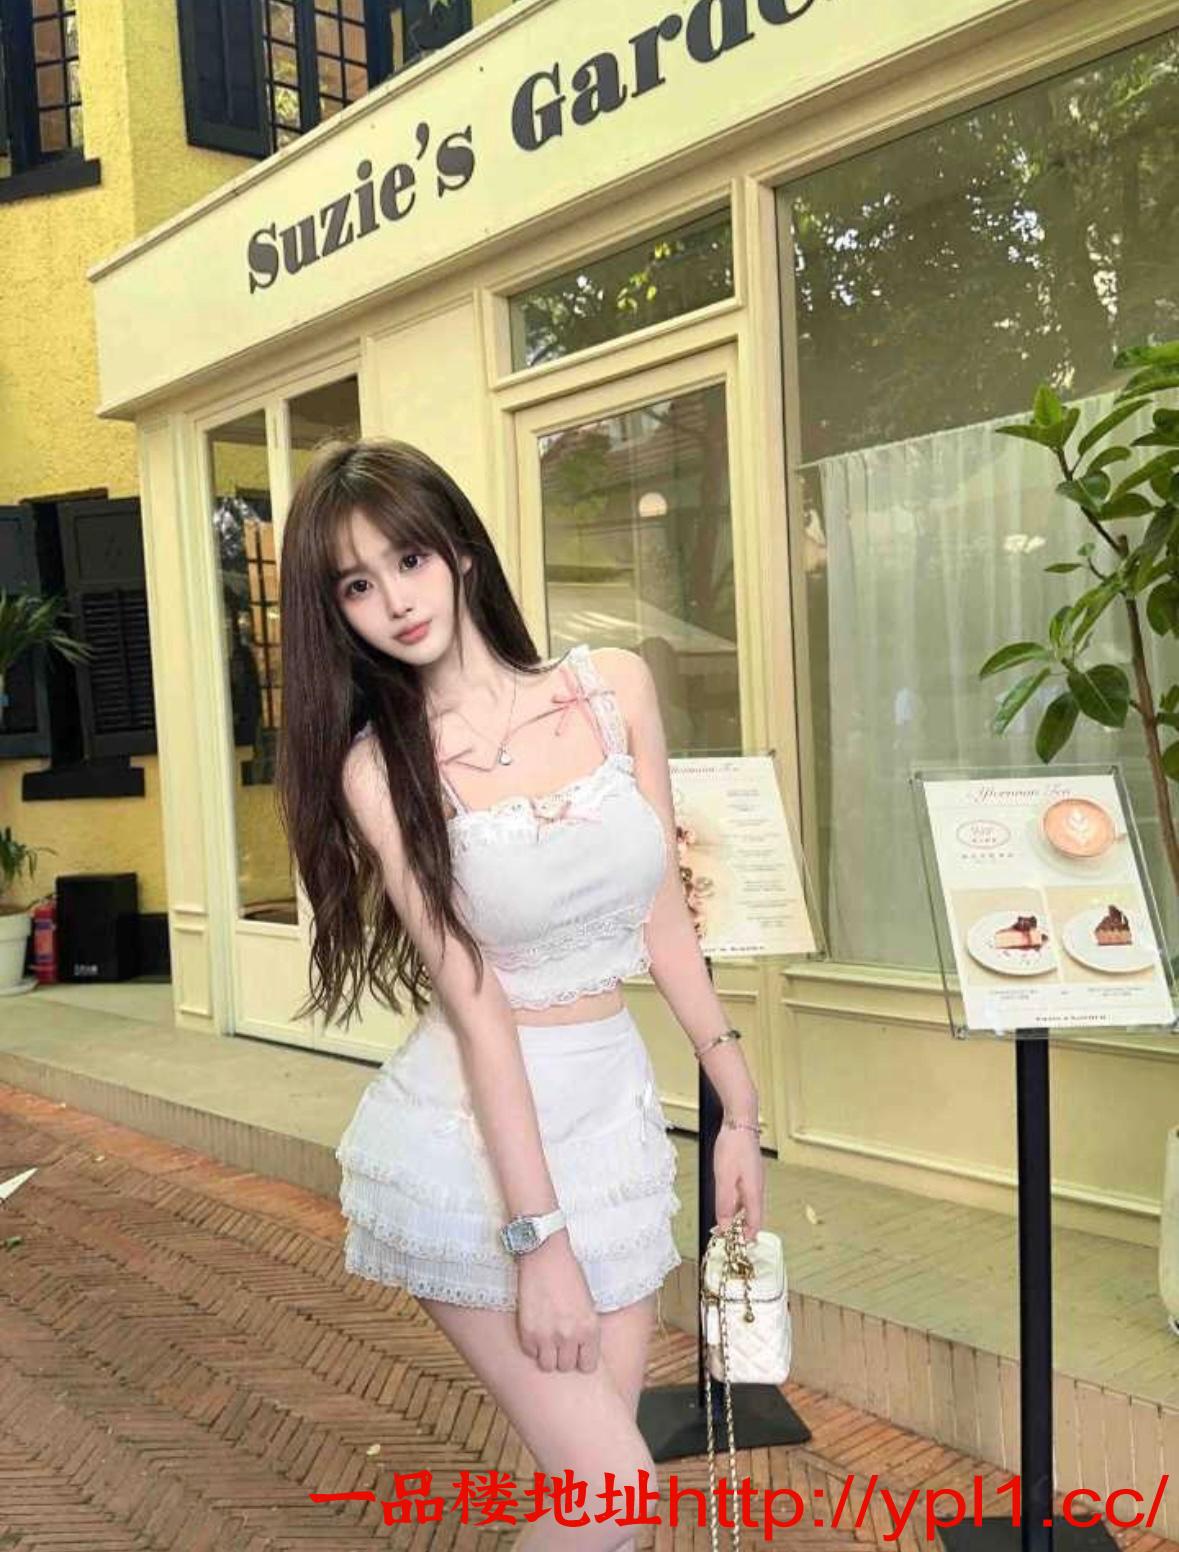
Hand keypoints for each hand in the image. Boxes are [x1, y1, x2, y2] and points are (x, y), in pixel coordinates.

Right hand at [515, 1232, 600, 1373]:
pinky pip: (530, 1352)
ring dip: (546, 1355)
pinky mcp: (528, 1331)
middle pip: (566, 1367)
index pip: (588, 1366)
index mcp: (590, 1328)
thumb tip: (581, 1349)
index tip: (576, 1352)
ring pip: (547, 1365)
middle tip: (559, 1342)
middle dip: (563, 1356)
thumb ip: (585, 1328)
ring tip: (545, 1340)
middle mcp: (570, 1336)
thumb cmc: (569, 1274)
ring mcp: (548, 1336)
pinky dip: (531, 1345)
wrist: (545, 1254)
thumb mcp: (587, 1303)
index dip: (581, 1359)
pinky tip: (534, 1329)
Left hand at [713, 1126, 764, 1242]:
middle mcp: (758, 1188)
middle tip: (728, 1237)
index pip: (755, 1224)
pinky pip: (746, 1194)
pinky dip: (737, 1202)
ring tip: (725, 1223)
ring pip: (749, 1205)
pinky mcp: (751, 1172)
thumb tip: (724, 1226)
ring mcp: (756, 1180)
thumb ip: (724, 1204)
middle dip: (742, 1229)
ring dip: (739, 1216)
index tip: (736, 1246)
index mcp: (754, 1193)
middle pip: (754, 1216)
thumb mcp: (724, 1179)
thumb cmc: (733, 1147)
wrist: (740, 1124)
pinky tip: (728, 1200)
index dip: (746, 1237)